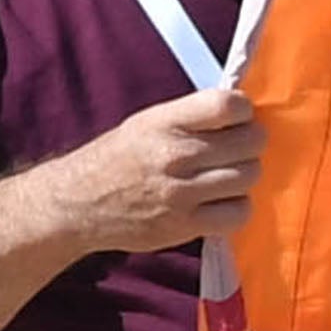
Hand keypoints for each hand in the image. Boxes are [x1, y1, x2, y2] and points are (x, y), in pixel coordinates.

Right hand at [42, 80, 261, 253]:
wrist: (79, 203)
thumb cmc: (118, 158)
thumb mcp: (147, 122)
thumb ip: (191, 117)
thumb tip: (242, 113)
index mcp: (164, 121)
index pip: (228, 105)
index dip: (244, 110)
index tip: (238, 118)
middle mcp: (175, 155)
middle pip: (249, 143)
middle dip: (251, 143)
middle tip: (238, 149)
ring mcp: (181, 193)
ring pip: (248, 177)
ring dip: (245, 175)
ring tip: (228, 175)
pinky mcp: (185, 226)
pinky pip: (238, 213)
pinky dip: (237, 207)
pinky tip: (221, 202)